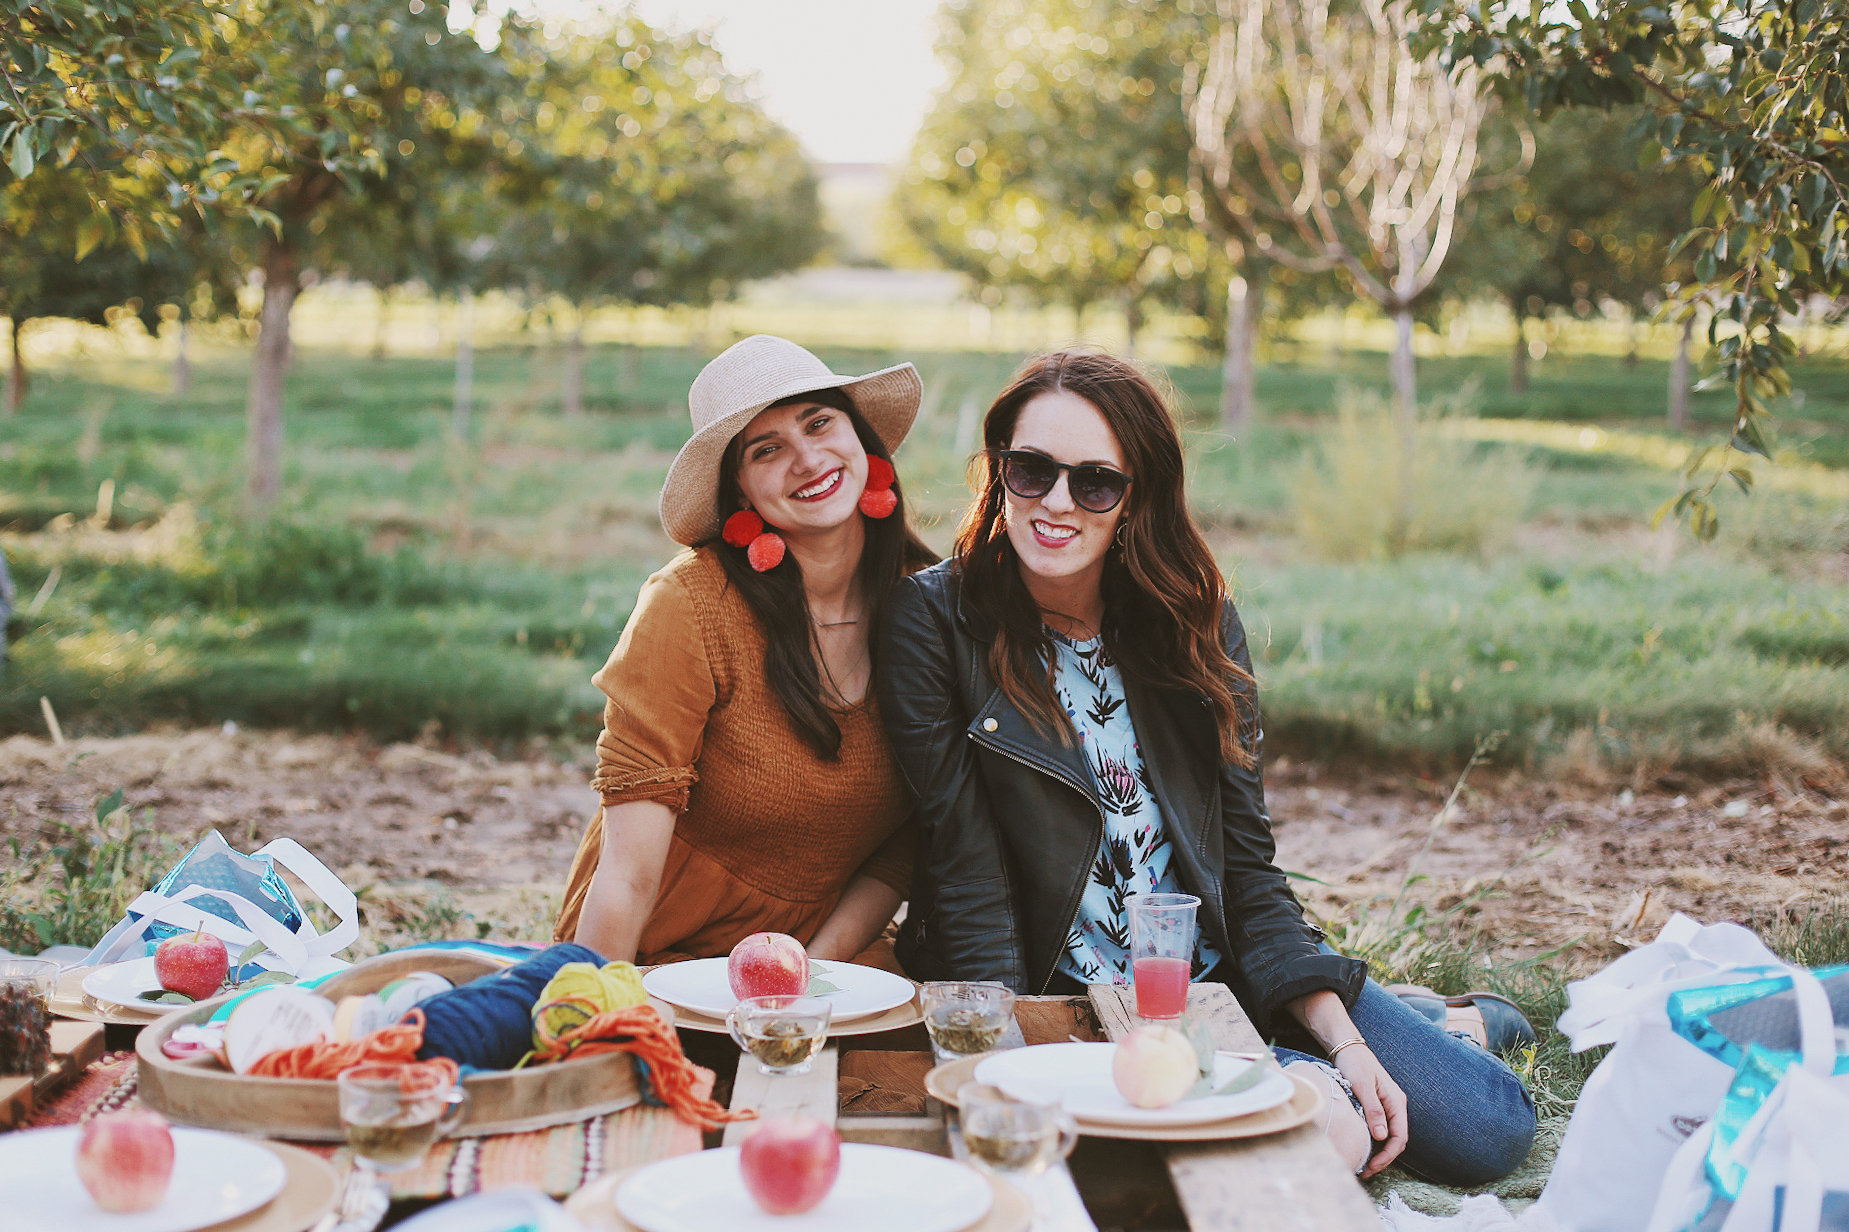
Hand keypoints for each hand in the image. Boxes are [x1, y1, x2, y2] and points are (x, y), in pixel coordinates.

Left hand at [1332, 1044, 1407, 1178]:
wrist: (1347, 1047)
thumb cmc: (1355, 1063)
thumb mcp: (1363, 1086)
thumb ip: (1373, 1110)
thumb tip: (1382, 1136)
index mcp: (1396, 1102)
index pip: (1399, 1136)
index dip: (1388, 1155)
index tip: (1373, 1166)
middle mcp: (1394, 1106)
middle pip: (1396, 1140)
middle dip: (1383, 1158)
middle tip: (1365, 1171)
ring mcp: (1386, 1106)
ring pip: (1388, 1136)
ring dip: (1378, 1152)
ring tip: (1363, 1164)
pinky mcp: (1376, 1106)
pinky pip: (1379, 1128)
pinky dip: (1372, 1141)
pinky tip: (1362, 1147)